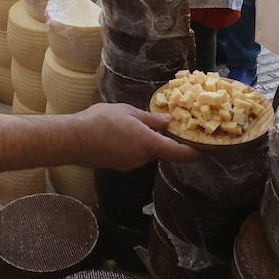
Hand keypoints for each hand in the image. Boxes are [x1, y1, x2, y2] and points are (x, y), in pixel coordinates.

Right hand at [74, 104, 198, 168]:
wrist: (74, 139)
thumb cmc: (102, 121)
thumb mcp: (129, 113)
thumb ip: (150, 119)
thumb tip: (167, 122)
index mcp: (149, 145)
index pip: (179, 153)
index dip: (193, 152)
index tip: (204, 150)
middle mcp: (143, 158)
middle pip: (162, 151)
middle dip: (166, 140)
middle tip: (168, 125)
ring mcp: (130, 164)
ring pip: (147, 152)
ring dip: (148, 141)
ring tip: (140, 123)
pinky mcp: (119, 165)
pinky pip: (134, 154)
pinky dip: (136, 145)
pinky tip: (124, 132)